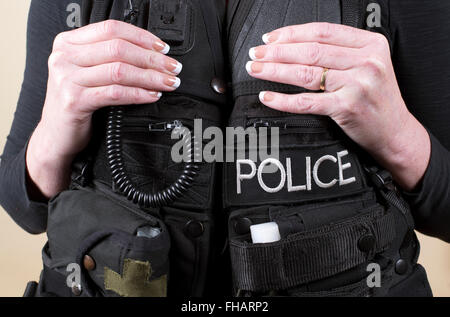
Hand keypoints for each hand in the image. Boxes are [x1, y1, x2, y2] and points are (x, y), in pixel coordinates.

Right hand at [27, 20, 182, 198]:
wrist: (56, 134)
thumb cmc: (75, 101)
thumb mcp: (87, 72)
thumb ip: (107, 58)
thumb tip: (151, 53)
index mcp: (68, 42)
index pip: (111, 28)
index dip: (142, 37)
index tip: (162, 48)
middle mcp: (65, 57)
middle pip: (118, 49)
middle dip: (152, 58)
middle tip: (172, 68)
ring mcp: (67, 78)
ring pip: (120, 71)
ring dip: (150, 77)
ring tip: (168, 82)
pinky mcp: (74, 101)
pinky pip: (115, 93)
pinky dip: (138, 94)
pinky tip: (152, 95)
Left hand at [246, 22, 429, 190]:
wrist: (396, 132)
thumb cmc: (377, 99)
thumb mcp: (370, 65)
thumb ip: (342, 52)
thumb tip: (296, 46)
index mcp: (371, 44)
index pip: (322, 31)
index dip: (291, 33)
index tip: (270, 38)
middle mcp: (366, 61)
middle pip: (310, 50)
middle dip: (276, 51)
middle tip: (256, 54)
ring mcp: (358, 84)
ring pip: (305, 73)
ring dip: (274, 71)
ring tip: (255, 70)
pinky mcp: (348, 107)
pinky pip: (306, 102)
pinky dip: (283, 99)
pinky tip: (267, 96)